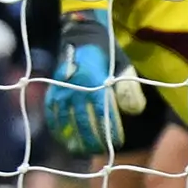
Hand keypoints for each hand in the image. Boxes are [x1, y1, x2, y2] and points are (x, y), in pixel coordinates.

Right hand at [43, 12, 121, 158]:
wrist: (81, 36)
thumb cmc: (108, 54)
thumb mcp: (124, 65)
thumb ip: (129, 88)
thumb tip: (135, 111)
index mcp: (96, 81)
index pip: (103, 113)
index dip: (110, 130)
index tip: (118, 142)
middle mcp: (76, 87)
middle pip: (84, 121)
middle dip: (94, 138)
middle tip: (103, 150)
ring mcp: (61, 90)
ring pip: (67, 121)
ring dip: (76, 138)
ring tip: (85, 151)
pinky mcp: (52, 92)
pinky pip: (53, 115)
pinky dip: (59, 130)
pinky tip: (67, 140)